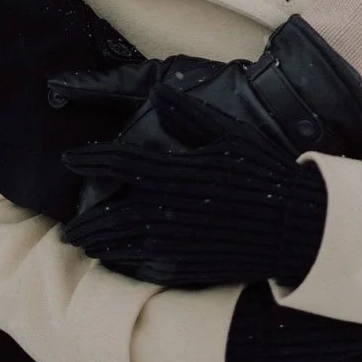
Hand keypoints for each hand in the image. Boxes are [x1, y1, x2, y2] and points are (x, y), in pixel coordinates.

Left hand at [51, 17, 361, 290]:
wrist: (295, 224)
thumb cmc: (262, 172)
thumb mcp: (227, 134)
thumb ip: (189, 114)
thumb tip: (160, 93)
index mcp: (174, 172)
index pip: (118, 163)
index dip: (89, 160)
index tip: (68, 159)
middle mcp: (167, 210)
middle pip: (111, 217)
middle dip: (85, 222)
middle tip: (65, 227)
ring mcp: (176, 243)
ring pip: (123, 246)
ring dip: (98, 245)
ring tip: (82, 245)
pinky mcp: (190, 267)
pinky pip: (146, 268)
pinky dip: (124, 266)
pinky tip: (116, 264)